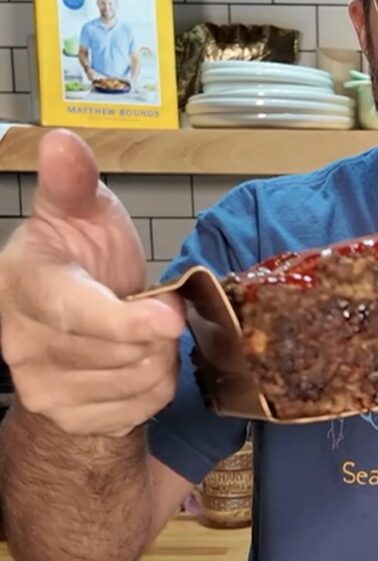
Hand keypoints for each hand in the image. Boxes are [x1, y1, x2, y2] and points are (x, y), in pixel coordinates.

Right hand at [0, 130, 185, 436]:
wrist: (73, 318)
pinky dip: (157, 383)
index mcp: (25, 286)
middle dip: (159, 327)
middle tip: (155, 301)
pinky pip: (143, 407)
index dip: (125, 321)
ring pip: (139, 380)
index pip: (76, 313)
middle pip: (121, 352)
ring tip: (143, 328)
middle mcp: (23, 344)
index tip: (171, 316)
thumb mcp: (82, 212)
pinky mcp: (72, 419)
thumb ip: (73, 182)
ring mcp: (44, 389)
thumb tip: (61, 141)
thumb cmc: (82, 257)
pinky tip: (140, 358)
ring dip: (161, 353)